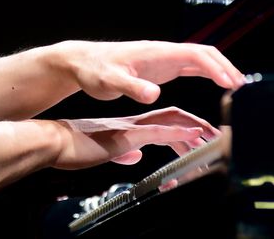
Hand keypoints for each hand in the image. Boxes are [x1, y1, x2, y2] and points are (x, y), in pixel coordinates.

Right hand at [53, 106, 217, 168]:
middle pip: (174, 116)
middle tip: (219, 136)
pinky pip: (156, 132)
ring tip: (214, 137)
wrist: (54, 142)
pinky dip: (177, 132)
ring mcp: (131, 128)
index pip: (165, 120)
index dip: (187, 127)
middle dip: (199, 126)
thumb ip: (121, 151)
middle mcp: (134, 123)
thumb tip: (134, 156)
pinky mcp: (125, 135)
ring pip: (170, 121)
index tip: (204, 138)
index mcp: (130, 126)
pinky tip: (191, 135)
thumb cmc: (73, 147)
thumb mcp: (103, 150)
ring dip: (195, 129)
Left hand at [61, 40, 244, 103]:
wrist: (83, 63)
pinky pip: (192, 67)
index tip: (230, 83)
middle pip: (204, 54)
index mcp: (156, 53)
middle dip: (226, 67)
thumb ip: (130, 87)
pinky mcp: (161, 68)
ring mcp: (164, 59)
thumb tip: (153, 94)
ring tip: (238, 88)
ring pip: (200, 59)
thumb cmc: (94, 70)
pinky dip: (208, 73)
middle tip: (243, 88)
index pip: (194, 55)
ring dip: (220, 70)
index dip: (215, 68)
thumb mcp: (108, 82)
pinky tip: (218, 85)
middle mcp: (164, 53)